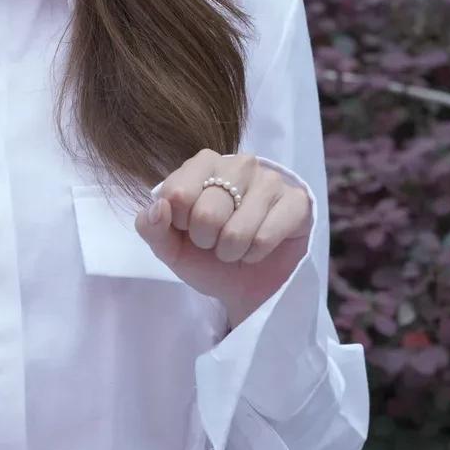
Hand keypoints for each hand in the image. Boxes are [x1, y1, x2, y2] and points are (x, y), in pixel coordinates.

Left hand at [132, 151, 310, 327]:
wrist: (246, 286)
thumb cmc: (207, 258)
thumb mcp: (170, 247)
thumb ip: (151, 227)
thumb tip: (159, 208)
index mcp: (203, 164)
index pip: (176, 193)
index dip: (178, 224)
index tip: (188, 229)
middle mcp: (238, 164)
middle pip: (207, 213)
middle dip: (207, 241)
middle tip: (215, 243)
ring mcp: (271, 180)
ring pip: (237, 230)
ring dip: (232, 251)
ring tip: (237, 247)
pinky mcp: (297, 201)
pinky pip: (265, 237)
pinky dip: (255, 255)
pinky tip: (259, 249)